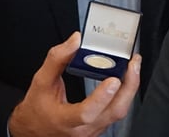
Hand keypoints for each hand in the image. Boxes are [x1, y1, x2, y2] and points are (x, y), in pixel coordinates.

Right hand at [8, 31, 140, 136]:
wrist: (34, 131)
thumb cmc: (36, 110)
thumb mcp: (40, 83)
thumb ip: (56, 60)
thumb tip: (75, 40)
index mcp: (65, 120)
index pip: (86, 113)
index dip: (101, 97)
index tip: (112, 79)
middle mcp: (83, 128)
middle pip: (114, 111)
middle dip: (129, 86)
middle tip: (133, 64)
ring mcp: (95, 129)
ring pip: (119, 111)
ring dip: (130, 88)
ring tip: (133, 67)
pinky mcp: (100, 126)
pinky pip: (117, 110)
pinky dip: (124, 94)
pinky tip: (126, 79)